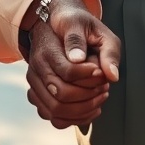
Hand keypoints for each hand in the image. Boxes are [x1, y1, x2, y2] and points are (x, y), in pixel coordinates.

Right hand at [24, 0, 120, 128]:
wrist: (53, 24)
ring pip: (55, 110)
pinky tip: (90, 108)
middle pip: (60, 95)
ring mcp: (35, 83)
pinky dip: (75, 119)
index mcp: (48, 49)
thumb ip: (105, 49)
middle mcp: (37, 68)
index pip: (67, 72)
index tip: (100, 71)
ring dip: (83, 110)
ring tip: (100, 96)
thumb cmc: (75, 26)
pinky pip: (54, 118)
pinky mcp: (37, 95)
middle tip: (104, 86)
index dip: (89, 77)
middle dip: (88, 95)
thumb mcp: (95, 27)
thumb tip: (108, 74)